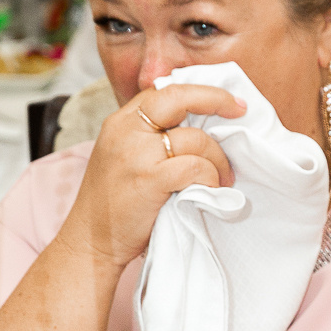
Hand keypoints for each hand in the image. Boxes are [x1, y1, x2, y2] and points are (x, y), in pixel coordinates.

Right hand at [54, 83, 240, 272]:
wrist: (90, 240)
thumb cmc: (116, 203)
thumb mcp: (127, 157)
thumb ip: (153, 137)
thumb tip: (204, 127)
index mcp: (121, 122)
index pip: (163, 90)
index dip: (199, 92)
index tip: (228, 102)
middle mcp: (125, 130)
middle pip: (178, 97)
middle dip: (215, 99)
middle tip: (240, 112)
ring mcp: (135, 154)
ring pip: (195, 139)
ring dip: (218, 160)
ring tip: (221, 179)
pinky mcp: (148, 179)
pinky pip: (194, 167)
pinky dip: (210, 177)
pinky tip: (209, 190)